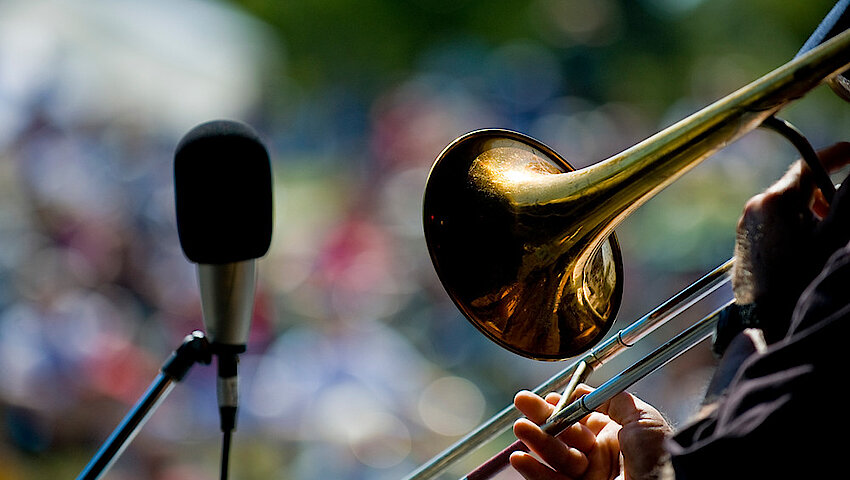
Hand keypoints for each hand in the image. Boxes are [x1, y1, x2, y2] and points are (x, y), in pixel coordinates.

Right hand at [510, 385, 670, 479]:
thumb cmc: (659, 455)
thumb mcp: (641, 417)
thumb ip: (613, 399)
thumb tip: (583, 390)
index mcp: (614, 436)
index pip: (580, 419)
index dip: (562, 407)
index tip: (546, 397)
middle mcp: (600, 456)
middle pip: (563, 434)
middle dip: (542, 418)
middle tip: (522, 402)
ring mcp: (589, 476)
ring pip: (555, 456)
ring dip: (536, 440)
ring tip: (521, 427)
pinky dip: (534, 470)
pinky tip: (520, 457)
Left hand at [733, 142, 849, 338]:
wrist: (763, 321)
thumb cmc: (799, 280)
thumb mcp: (834, 237)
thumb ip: (848, 201)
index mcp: (774, 201)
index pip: (808, 164)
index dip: (836, 156)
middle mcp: (755, 208)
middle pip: (799, 186)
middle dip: (828, 192)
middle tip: (845, 209)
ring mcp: (746, 226)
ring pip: (788, 206)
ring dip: (813, 211)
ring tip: (829, 233)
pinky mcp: (745, 243)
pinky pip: (775, 223)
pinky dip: (797, 226)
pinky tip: (810, 247)